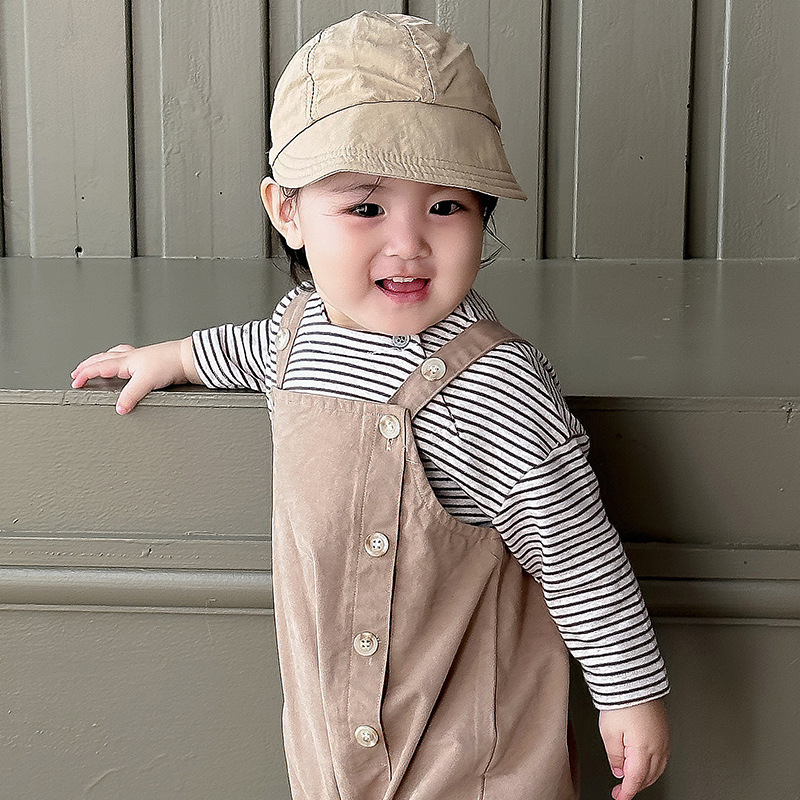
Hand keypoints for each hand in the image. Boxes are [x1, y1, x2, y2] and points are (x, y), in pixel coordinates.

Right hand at [70, 338, 198, 414]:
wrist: (187, 358)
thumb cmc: (169, 363)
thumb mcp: (146, 382)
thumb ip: (131, 396)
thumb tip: (119, 408)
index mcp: (125, 360)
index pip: (98, 367)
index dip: (85, 374)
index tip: (75, 382)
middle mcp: (130, 356)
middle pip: (102, 358)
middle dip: (88, 366)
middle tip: (77, 373)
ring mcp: (139, 357)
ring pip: (114, 355)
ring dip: (102, 360)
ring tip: (96, 364)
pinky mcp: (149, 361)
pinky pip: (127, 357)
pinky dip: (119, 359)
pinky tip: (125, 364)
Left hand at [598, 699, 668, 799]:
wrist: (633, 679)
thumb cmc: (621, 700)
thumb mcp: (609, 732)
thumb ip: (614, 756)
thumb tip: (618, 770)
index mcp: (643, 750)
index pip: (635, 779)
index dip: (626, 792)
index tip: (619, 797)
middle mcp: (657, 746)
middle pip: (648, 776)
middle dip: (635, 785)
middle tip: (621, 789)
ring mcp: (663, 738)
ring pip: (657, 768)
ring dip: (645, 777)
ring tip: (631, 777)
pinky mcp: (663, 730)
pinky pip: (661, 756)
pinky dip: (652, 765)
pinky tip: (644, 762)